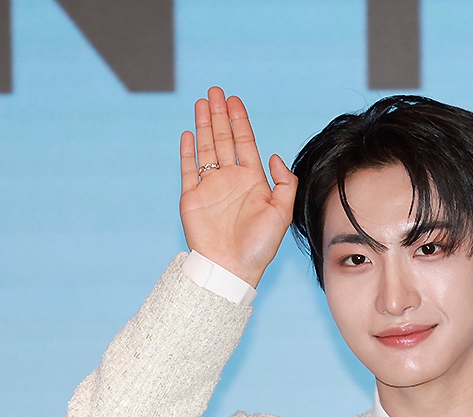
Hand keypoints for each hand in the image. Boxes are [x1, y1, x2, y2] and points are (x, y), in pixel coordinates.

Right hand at [179, 87, 297, 286]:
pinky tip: (189, 133)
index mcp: (252, 182)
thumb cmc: (259, 246)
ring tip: (202, 102)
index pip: (245, 143)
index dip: (240, 121)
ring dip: (204, 125)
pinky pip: (188, 169)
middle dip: (220, 115)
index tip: (235, 101)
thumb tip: (275, 155)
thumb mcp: (283, 213)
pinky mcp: (192, 197)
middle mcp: (231, 181)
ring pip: (206, 148)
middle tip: (216, 91)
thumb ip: (284, 183)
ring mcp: (210, 188)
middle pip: (224, 139)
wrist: (231, 268)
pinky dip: (188, 151)